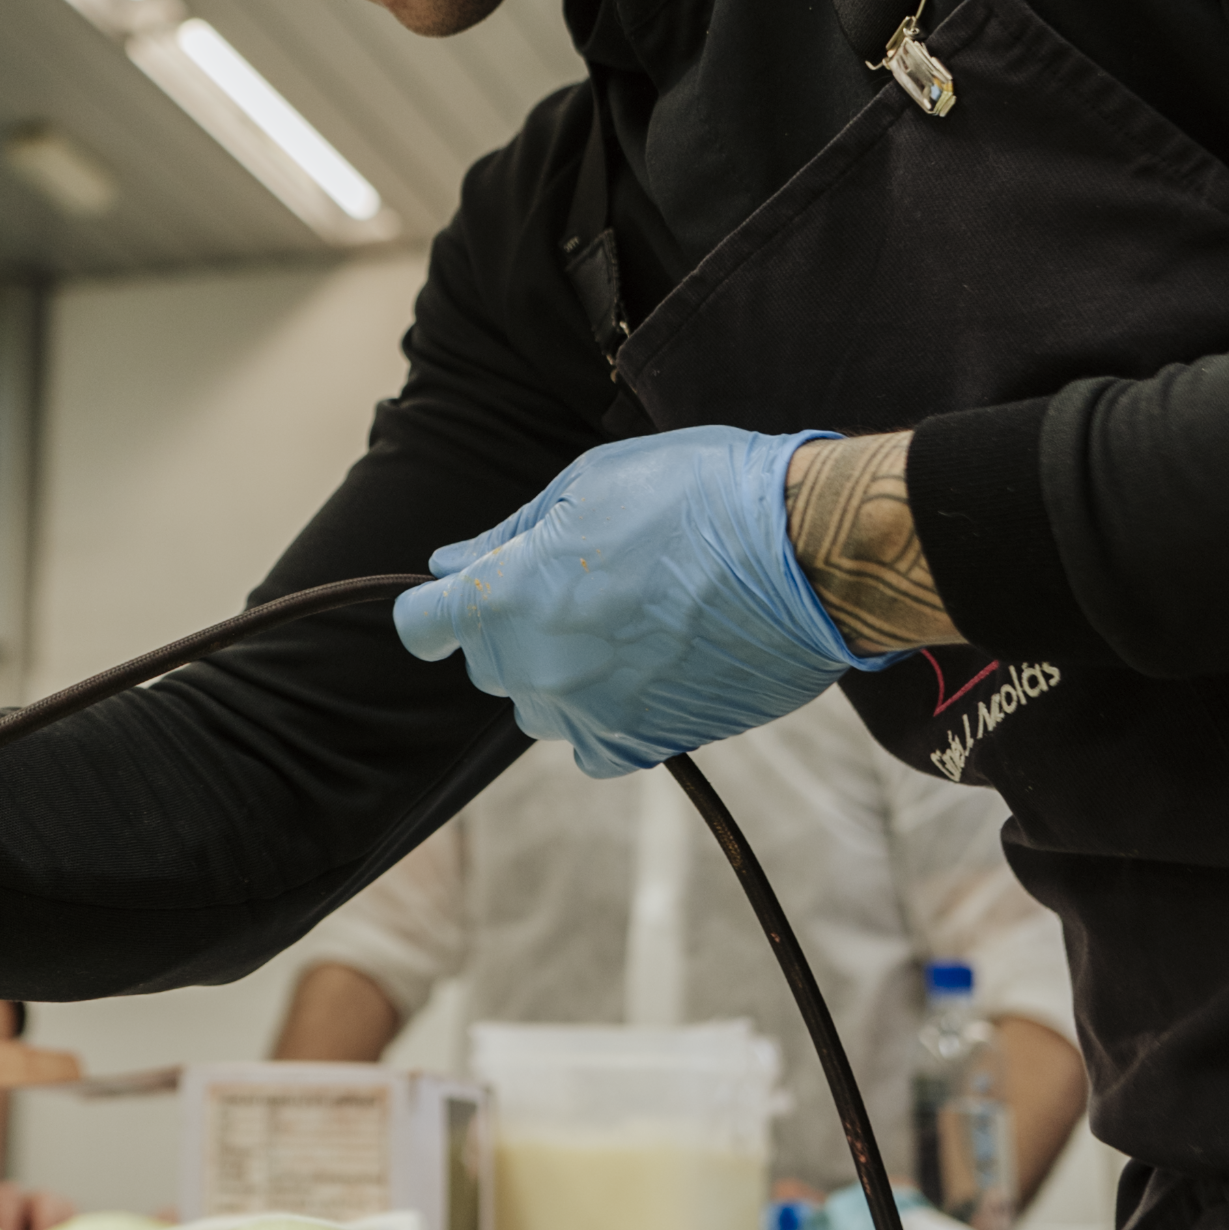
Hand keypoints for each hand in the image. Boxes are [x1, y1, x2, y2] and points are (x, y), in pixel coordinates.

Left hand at [392, 427, 896, 775]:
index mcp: (510, 598)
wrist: (807, 554)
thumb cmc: (697, 497)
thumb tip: (452, 563)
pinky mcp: (647, 743)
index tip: (457, 591)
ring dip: (560, 670)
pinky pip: (593, 744)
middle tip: (581, 577)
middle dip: (511, 624)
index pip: (421, 624)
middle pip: (488, 662)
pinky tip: (643, 669)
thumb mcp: (587, 485)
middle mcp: (539, 668)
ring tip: (626, 619)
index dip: (434, 606)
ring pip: (541, 705)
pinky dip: (604, 713)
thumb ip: (509, 536)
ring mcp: (592, 714)